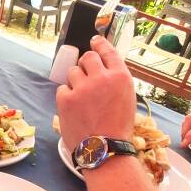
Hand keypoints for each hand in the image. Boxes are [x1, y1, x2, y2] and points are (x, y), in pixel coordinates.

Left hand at [56, 36, 135, 152]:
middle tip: (87, 76)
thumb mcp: (127, 99)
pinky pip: (63, 89)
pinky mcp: (66, 99)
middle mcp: (102, 78)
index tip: (94, 40)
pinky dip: (67, 96)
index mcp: (120, 77)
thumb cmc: (118, 129)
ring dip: (76, 81)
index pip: (108, 51)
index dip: (100, 44)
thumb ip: (115, 81)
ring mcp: (82, 88)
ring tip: (82, 100)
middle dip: (86, 64)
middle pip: (87, 57)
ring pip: (73, 72)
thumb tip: (103, 68)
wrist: (104, 150)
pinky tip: (74, 109)